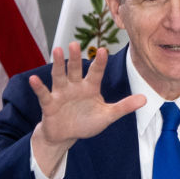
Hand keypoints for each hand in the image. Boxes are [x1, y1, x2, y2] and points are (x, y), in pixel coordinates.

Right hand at [29, 42, 145, 175]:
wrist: (66, 135)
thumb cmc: (87, 122)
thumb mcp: (107, 116)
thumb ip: (124, 107)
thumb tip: (145, 99)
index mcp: (90, 87)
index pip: (96, 72)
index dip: (100, 62)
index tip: (104, 50)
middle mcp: (75, 86)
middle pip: (75, 69)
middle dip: (75, 58)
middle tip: (75, 44)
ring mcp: (61, 93)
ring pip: (59, 76)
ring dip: (58, 64)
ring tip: (57, 50)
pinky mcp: (49, 103)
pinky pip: (43, 93)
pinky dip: (39, 87)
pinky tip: (34, 79)